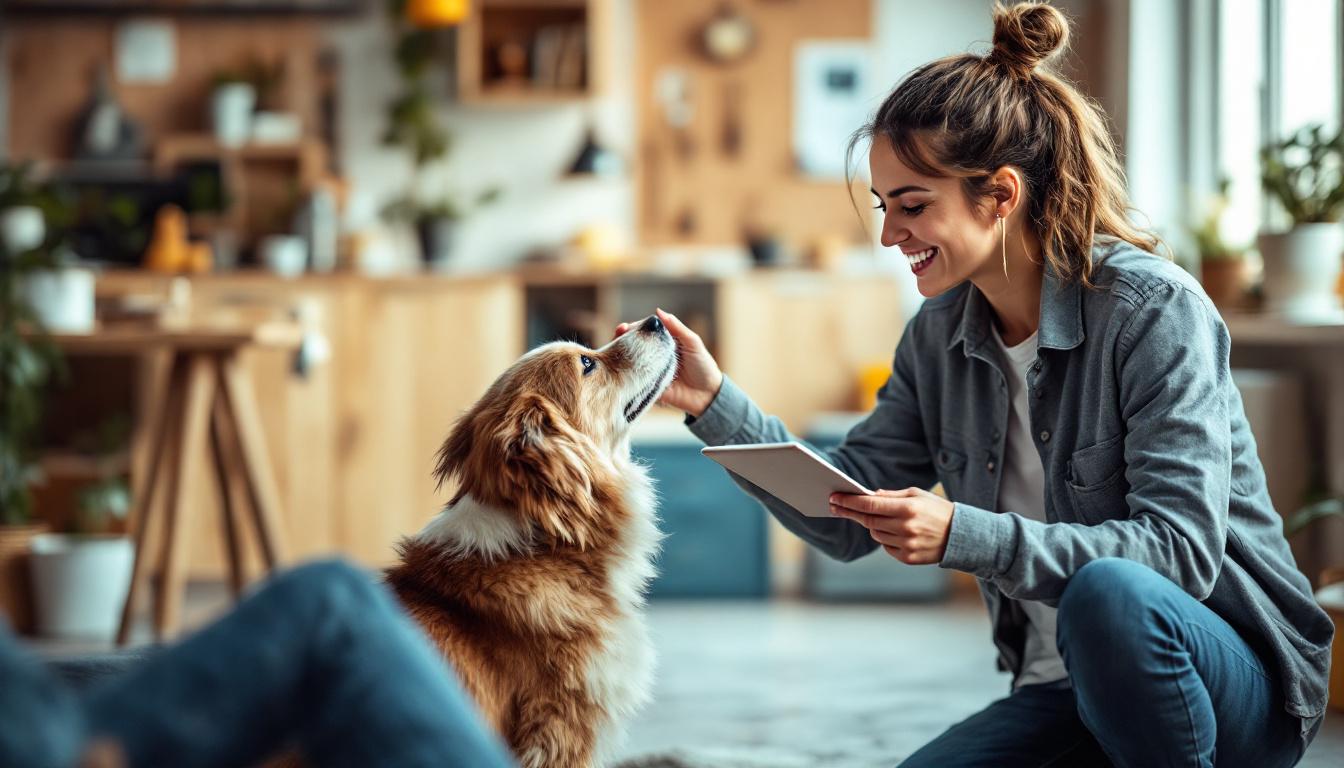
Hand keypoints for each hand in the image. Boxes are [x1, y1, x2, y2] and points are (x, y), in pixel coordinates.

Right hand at [614, 308, 722, 417]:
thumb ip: (676, 327)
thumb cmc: (704, 366)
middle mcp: (654, 355)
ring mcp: (650, 371)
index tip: (625, 327)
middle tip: (618, 334)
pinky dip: (627, 374)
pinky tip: (621, 368)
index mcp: (664, 343)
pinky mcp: (649, 387)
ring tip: (615, 348)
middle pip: (633, 345)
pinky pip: (635, 380)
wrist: (708, 395)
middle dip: (621, 339)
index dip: (633, 328)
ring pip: (630, 361)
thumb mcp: (693, 343)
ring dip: (620, 355)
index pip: (645, 332)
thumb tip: (658, 311)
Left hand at [829, 487, 953, 564]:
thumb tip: (868, 496)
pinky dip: (887, 539)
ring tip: (887, 520)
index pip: (870, 505)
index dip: (850, 501)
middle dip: (850, 512)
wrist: (961, 536)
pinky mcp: (908, 558)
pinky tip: (898, 533)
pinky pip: (886, 547)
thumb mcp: (917, 495)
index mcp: (908, 508)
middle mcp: (906, 528)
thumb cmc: (937, 510)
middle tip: (836, 505)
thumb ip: (891, 496)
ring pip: (876, 534)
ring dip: (874, 525)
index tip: (834, 498)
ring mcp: (906, 545)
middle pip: (868, 521)